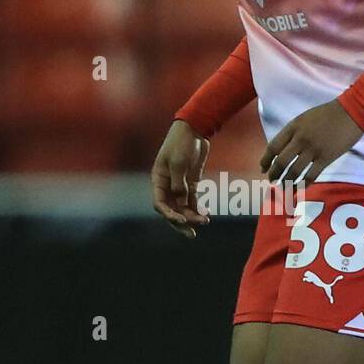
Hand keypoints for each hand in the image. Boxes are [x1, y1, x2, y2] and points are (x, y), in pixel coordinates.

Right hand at [151, 120, 210, 238]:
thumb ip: (179, 184)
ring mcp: (179, 184)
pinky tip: (205, 215)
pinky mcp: (191, 182)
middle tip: (191, 234)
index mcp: (158, 179)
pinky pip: (193, 200)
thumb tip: (181, 202)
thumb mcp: (178, 163)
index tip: (180, 219)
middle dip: (180, 222)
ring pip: (183, 207)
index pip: (159, 203)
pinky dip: (198, 208)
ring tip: (204, 222)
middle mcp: (166, 185)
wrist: (195, 129)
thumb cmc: (181, 143)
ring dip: (192, 216)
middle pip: (171, 209)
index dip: (168, 214)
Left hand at [260, 99, 362, 184]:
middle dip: (274, 174)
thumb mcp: (304, 118)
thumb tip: (283, 150)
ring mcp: (313, 149)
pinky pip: (311, 175)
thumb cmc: (327, 113)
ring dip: (287, 183)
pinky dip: (304, 184)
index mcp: (293, 127)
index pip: (273, 147)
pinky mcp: (326, 158)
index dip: (265, 161)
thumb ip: (293, 132)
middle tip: (272, 181)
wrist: (350, 112)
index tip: (263, 169)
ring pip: (294, 171)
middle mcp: (300, 139)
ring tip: (284, 188)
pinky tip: (301, 188)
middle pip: (281, 162)